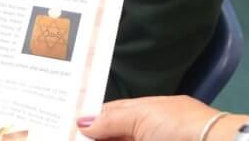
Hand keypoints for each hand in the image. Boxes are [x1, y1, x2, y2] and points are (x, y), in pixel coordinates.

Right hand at [78, 96, 248, 140]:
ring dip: (100, 139)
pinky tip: (95, 140)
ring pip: (119, 140)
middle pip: (113, 133)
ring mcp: (150, 139)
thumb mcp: (143, 116)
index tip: (69, 126)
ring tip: (75, 137)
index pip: (113, 113)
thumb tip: (82, 121)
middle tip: (69, 135)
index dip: (91, 120)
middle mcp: (147, 130)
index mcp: (148, 112)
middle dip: (92, 135)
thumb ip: (111, 119)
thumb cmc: (180, 126)